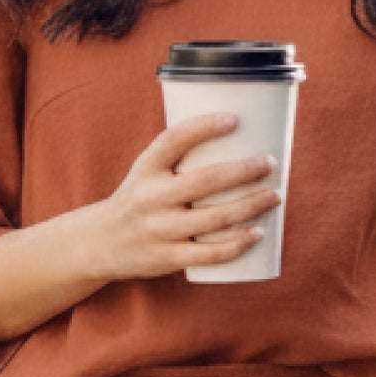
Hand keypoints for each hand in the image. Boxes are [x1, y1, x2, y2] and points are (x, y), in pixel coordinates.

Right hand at [85, 112, 281, 281]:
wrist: (101, 243)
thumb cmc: (140, 199)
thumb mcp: (147, 171)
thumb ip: (181, 156)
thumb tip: (239, 135)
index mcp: (146, 169)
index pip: (173, 140)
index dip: (204, 127)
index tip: (234, 119)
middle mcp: (150, 197)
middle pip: (205, 181)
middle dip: (244, 170)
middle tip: (269, 162)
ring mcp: (159, 230)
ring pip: (214, 218)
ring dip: (250, 206)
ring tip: (274, 197)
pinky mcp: (167, 258)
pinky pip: (209, 253)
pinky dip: (237, 244)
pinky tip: (257, 234)